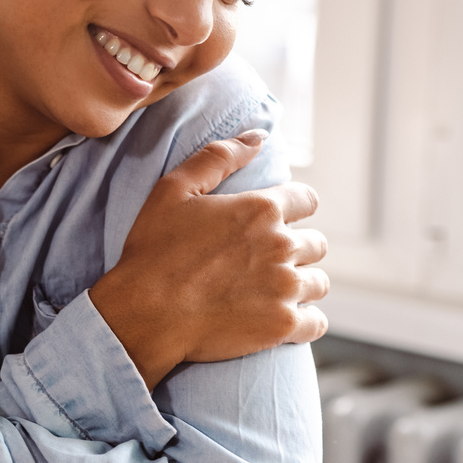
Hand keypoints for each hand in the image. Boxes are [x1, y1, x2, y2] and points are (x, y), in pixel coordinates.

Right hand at [88, 129, 328, 389]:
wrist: (144, 313)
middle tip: (264, 262)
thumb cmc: (153, 250)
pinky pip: (316, 323)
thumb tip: (259, 136)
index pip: (307, 200)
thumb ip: (219, 156)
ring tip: (270, 291)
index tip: (275, 222)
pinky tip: (279, 318)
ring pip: (318, 283)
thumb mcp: (173, 189)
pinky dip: (304, 321)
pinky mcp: (282, 325)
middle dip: (295, 250)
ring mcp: (285, 288)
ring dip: (300, 285)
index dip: (292, 209)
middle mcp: (281, 246)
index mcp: (261, 209)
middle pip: (316, 244)